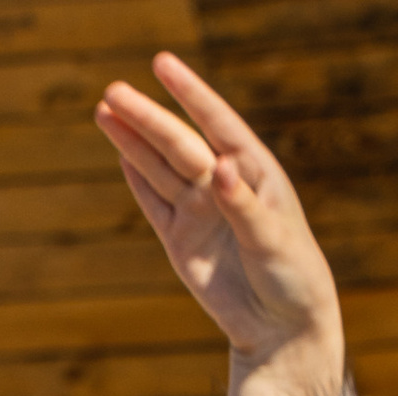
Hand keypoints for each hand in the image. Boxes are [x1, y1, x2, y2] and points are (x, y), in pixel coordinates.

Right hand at [95, 54, 344, 395]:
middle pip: (177, 145)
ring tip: (104, 110)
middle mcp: (222, 185)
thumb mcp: (274, 241)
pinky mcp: (181, 243)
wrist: (283, 327)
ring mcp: (199, 213)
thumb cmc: (293, 277)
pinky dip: (137, 182)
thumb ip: (245, 206)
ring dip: (132, 142)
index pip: (216, 123)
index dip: (189, 93)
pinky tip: (121, 155)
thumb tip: (220, 168)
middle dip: (146, 118)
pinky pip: (154, 206)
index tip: (162, 64)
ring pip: (159, 170)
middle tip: (112, 92)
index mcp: (253, 171)